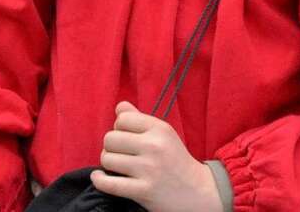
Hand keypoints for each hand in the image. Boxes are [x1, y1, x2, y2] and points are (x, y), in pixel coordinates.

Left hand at [90, 102, 221, 211]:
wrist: (200, 193)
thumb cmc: (176, 160)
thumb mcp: (164, 134)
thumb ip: (139, 119)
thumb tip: (119, 107)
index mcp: (159, 129)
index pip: (122, 119)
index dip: (119, 128)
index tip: (127, 138)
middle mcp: (154, 146)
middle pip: (110, 138)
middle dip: (111, 146)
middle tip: (121, 154)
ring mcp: (149, 170)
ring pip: (107, 159)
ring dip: (108, 164)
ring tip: (118, 167)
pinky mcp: (143, 191)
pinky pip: (108, 183)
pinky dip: (99, 180)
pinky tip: (100, 177)